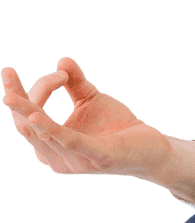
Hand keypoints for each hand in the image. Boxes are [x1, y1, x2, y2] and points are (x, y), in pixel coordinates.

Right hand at [1, 56, 171, 178]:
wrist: (152, 146)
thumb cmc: (117, 126)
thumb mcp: (91, 100)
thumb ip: (75, 83)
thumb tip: (62, 60)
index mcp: (51, 145)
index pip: (26, 118)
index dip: (20, 93)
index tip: (12, 69)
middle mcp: (56, 158)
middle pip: (27, 126)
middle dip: (16, 99)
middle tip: (5, 72)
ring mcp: (75, 162)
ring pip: (44, 134)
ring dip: (28, 111)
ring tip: (11, 95)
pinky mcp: (97, 158)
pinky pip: (70, 142)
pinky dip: (51, 129)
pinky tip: (35, 115)